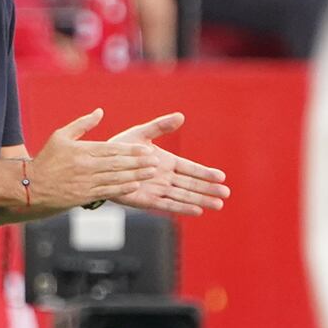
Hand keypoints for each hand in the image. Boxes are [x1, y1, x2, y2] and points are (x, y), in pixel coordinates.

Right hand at [27, 109, 163, 210]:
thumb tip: (100, 112)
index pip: (111, 149)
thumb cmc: (46, 159)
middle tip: (155, 161)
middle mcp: (86, 166)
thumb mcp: (60, 136)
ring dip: (135, 175)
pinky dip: (122, 188)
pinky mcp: (84, 196)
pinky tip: (135, 185)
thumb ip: (82, 124)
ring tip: (151, 172)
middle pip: (117, 164)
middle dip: (138, 162)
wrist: (31, 185)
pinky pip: (107, 191)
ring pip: (116, 178)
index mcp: (82, 150)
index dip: (130, 150)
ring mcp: (86, 182)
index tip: (146, 149)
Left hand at [106, 113, 228, 216]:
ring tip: (218, 205)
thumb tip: (181, 116)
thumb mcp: (142, 133)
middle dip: (209, 189)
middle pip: (191, 185)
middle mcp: (165, 177)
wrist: (101, 164)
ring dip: (200, 200)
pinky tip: (197, 211)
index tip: (221, 177)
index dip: (205, 173)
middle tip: (226, 194)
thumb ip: (161, 126)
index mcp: (167, 162)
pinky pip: (168, 205)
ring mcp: (157, 189)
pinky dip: (182, 207)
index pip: (191, 169)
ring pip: (184, 196)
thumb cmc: (121, 148)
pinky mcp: (147, 200)